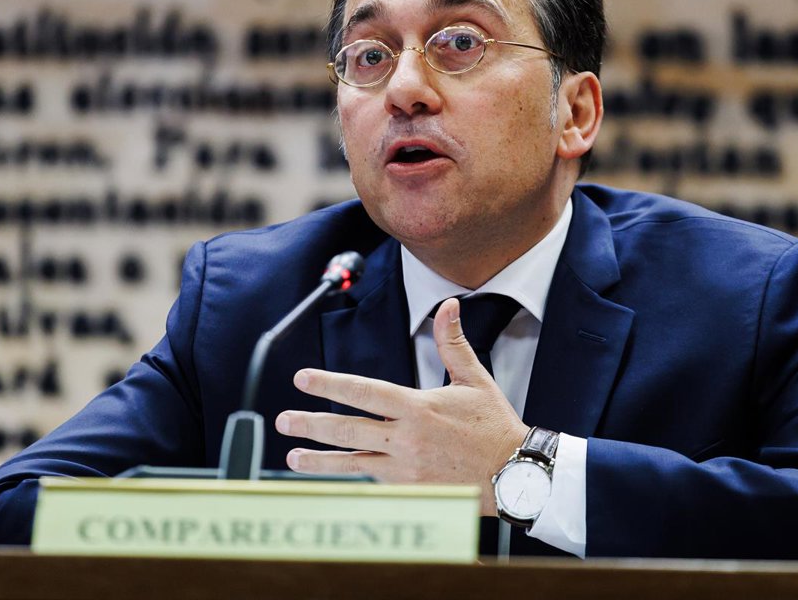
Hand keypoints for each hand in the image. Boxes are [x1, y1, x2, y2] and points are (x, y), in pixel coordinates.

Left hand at [276, 297, 528, 515]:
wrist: (515, 475)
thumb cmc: (494, 426)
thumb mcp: (475, 379)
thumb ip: (453, 343)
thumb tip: (448, 306)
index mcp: (418, 408)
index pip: (364, 393)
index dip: (330, 385)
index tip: (303, 380)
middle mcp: (406, 439)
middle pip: (348, 429)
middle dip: (311, 423)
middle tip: (283, 420)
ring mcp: (406, 469)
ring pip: (353, 462)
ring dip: (319, 460)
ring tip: (292, 456)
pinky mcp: (410, 491)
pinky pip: (372, 482)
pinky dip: (349, 479)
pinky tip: (330, 477)